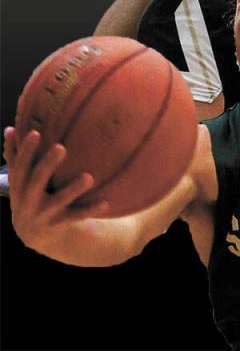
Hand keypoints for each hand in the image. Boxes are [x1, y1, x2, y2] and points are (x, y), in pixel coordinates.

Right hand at [4, 126, 106, 252]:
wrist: (33, 234)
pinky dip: (90, 210)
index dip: (25, 150)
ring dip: (72, 190)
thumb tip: (10, 128)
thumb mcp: (20, 179)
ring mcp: (43, 213)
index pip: (20, 166)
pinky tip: (105, 202)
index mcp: (19, 185)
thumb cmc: (30, 194)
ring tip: (88, 177)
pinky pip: (76, 216)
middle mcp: (28, 200)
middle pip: (36, 181)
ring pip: (59, 201)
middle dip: (47, 165)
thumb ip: (15, 156)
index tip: (35, 133)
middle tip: (60, 147)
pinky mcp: (59, 224)